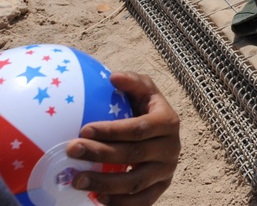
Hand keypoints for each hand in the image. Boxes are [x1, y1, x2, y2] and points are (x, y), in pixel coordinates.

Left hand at [67, 72, 180, 205]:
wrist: (163, 137)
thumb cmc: (146, 110)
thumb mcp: (145, 92)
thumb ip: (134, 82)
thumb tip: (114, 77)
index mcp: (168, 122)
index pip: (139, 128)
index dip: (112, 130)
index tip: (84, 129)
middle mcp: (171, 147)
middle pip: (134, 155)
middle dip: (100, 154)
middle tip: (71, 150)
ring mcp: (166, 171)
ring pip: (135, 182)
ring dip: (104, 182)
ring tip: (76, 180)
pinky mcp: (160, 188)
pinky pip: (142, 202)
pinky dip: (120, 203)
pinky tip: (97, 198)